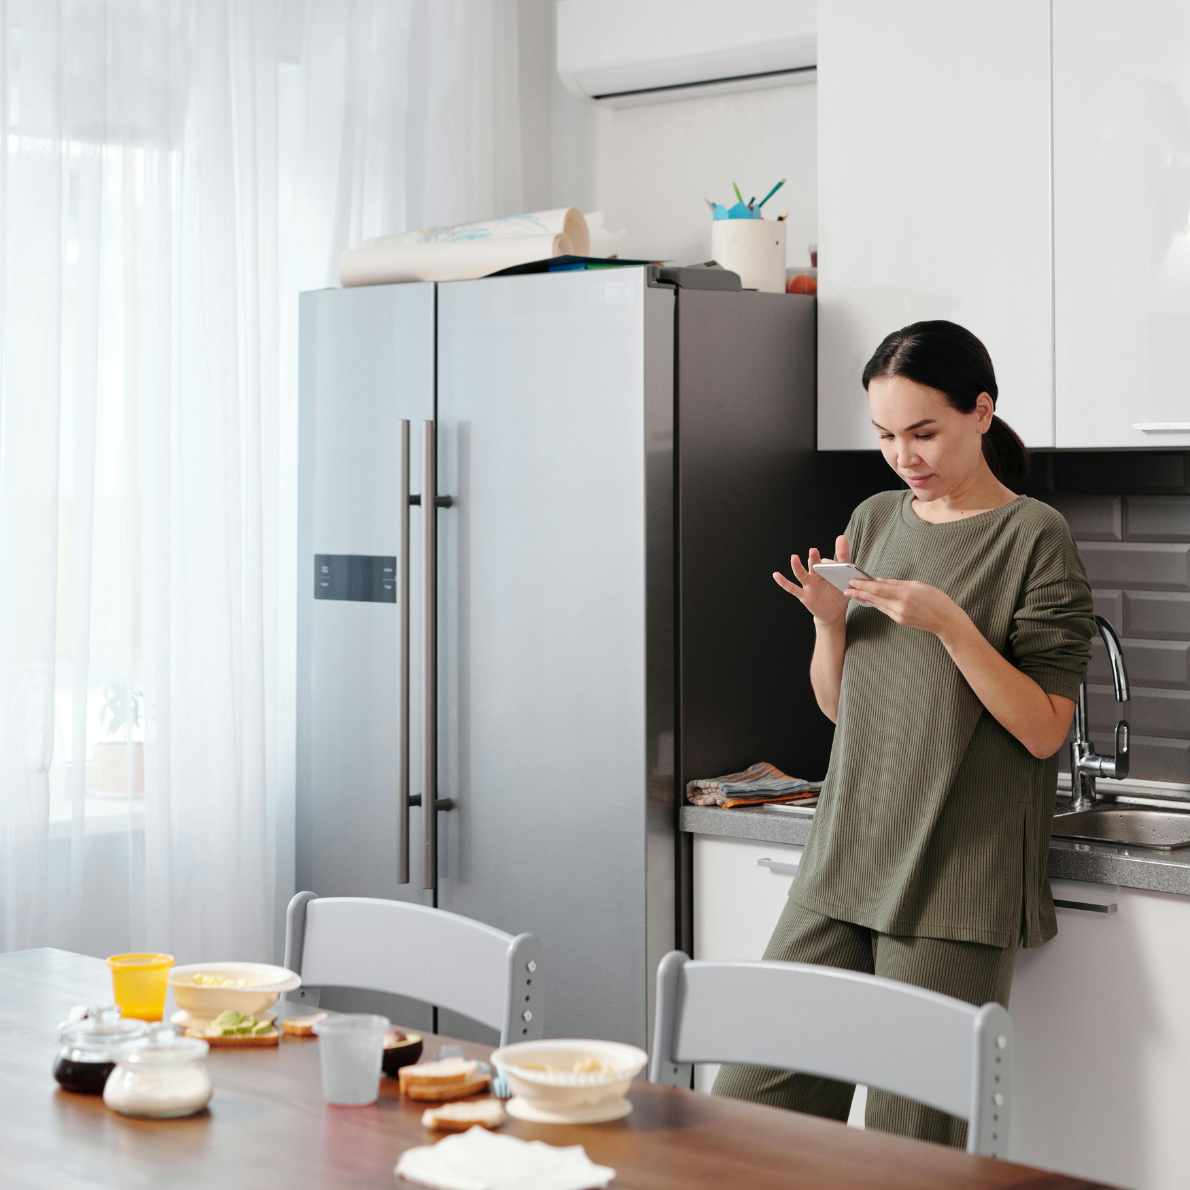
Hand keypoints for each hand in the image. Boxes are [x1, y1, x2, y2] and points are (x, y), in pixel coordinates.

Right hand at [772, 534, 850, 626]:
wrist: (833, 613)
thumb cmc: (838, 593)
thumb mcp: (846, 577)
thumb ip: (844, 558)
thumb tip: (841, 537)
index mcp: (827, 571)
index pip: (827, 563)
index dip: (831, 563)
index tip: (837, 564)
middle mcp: (816, 576)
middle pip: (814, 566)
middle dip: (813, 559)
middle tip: (813, 551)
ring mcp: (809, 585)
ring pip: (802, 575)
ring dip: (797, 567)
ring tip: (794, 557)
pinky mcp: (804, 596)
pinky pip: (792, 588)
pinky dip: (783, 582)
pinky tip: (776, 575)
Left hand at [844, 576, 965, 637]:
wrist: (946, 621)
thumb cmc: (936, 599)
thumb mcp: (917, 585)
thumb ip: (896, 583)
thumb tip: (879, 580)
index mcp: (905, 594)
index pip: (879, 588)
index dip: (863, 585)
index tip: (852, 581)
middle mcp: (900, 606)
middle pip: (874, 598)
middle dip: (859, 593)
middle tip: (846, 588)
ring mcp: (899, 615)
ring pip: (878, 605)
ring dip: (865, 598)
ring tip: (853, 592)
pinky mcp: (899, 621)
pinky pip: (885, 610)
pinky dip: (876, 604)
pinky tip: (869, 600)